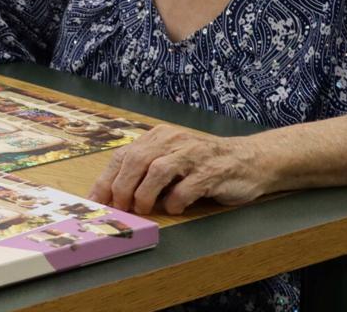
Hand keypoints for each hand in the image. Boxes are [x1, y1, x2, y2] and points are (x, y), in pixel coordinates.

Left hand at [89, 125, 266, 215]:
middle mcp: (174, 141)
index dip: (106, 179)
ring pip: (158, 170)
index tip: (95, 201)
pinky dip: (176, 201)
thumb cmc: (204, 165)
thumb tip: (116, 197)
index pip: (124, 155)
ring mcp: (193, 154)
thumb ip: (147, 172)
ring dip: (145, 194)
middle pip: (137, 160)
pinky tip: (175, 209)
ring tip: (144, 210)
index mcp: (159, 137)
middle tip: (121, 208)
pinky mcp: (212, 171)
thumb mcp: (172, 161)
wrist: (250, 160)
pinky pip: (187, 187)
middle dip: (123, 187)